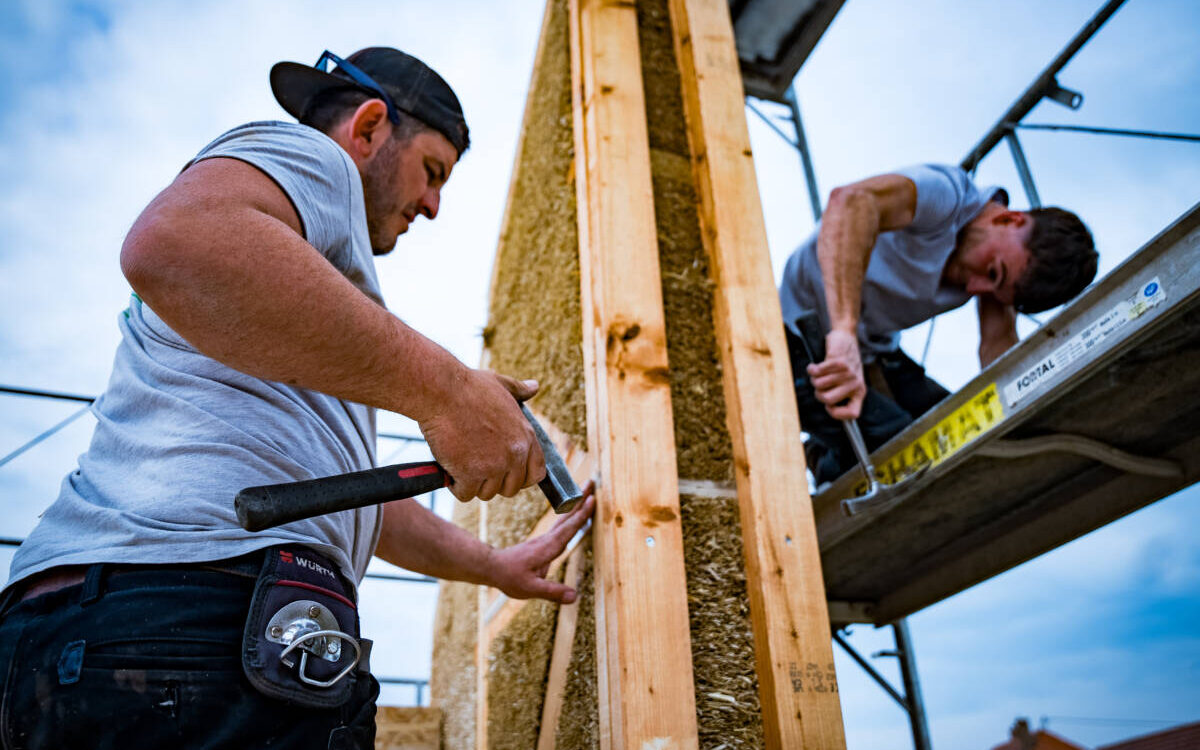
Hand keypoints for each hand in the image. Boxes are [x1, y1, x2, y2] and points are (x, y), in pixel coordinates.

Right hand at [419, 371, 546, 501]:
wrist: (441, 391)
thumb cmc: (467, 386)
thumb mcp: (501, 384)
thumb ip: (519, 391)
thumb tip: (535, 386)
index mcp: (526, 435)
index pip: (536, 473)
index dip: (520, 477)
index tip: (505, 473)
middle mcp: (515, 454)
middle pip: (511, 488)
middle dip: (493, 481)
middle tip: (475, 464)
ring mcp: (494, 466)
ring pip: (486, 493)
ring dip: (472, 482)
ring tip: (460, 460)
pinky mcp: (471, 474)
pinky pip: (465, 494)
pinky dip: (455, 485)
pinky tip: (449, 467)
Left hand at [486, 482, 595, 603]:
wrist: (492, 567)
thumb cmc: (510, 578)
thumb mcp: (531, 589)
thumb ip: (553, 592)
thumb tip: (575, 596)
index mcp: (548, 548)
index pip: (568, 529)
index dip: (581, 515)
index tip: (591, 500)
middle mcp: (547, 540)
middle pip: (567, 517)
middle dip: (580, 500)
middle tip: (592, 483)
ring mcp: (544, 539)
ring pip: (563, 519)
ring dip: (576, 506)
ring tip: (586, 493)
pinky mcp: (542, 542)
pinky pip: (560, 526)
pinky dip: (569, 517)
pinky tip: (572, 516)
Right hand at [807, 328, 865, 419]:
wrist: (847, 338)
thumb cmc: (846, 362)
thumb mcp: (850, 382)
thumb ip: (843, 396)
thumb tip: (830, 409)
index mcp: (859, 391)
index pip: (852, 413)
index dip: (837, 413)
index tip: (829, 407)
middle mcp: (855, 383)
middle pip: (827, 399)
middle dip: (819, 392)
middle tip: (821, 384)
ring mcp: (847, 372)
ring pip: (819, 385)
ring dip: (815, 378)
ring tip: (820, 372)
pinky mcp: (837, 361)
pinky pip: (816, 372)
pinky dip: (812, 369)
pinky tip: (814, 366)